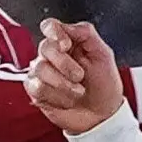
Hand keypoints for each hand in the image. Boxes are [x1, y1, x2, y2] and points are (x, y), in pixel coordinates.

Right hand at [27, 19, 122, 134]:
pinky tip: (67, 100)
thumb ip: (86, 33)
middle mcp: (52, 56)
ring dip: (63, 84)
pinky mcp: (36, 91)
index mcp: (68, 43)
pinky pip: (37, 88)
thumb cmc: (104, 85)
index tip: (66, 45)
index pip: (50, 26)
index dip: (54, 32)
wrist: (102, 115)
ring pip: (40, 69)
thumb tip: (67, 26)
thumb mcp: (104, 54)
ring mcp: (43, 73)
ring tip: (77, 92)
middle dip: (65, 64)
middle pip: (44, 47)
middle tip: (79, 76)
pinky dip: (56, 96)